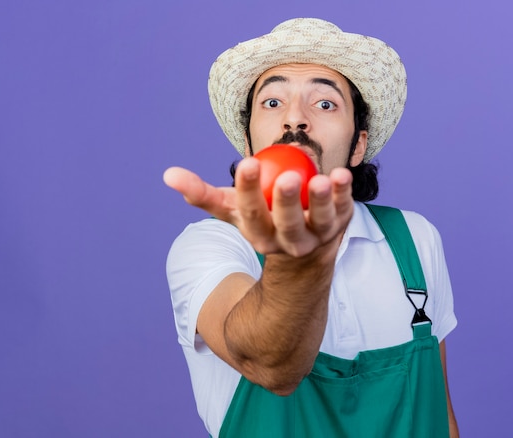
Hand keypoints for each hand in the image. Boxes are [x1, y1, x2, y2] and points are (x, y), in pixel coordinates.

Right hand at [163, 157, 353, 256]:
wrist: (303, 251)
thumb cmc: (262, 220)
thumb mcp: (233, 209)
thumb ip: (202, 193)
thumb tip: (168, 174)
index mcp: (260, 236)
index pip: (251, 214)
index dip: (248, 191)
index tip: (247, 163)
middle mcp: (290, 242)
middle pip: (287, 224)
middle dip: (285, 203)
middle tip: (286, 177)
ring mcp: (319, 236)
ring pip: (321, 221)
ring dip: (322, 201)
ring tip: (323, 179)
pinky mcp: (342, 224)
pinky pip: (344, 209)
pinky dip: (345, 193)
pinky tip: (341, 175)